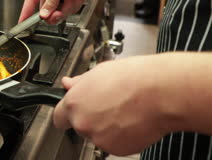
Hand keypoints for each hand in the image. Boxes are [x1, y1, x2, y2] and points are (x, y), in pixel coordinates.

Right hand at [19, 0, 102, 23]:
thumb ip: (50, 0)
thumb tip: (43, 14)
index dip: (26, 11)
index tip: (22, 22)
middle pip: (45, 9)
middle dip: (54, 12)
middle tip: (59, 11)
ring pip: (56, 12)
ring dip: (66, 8)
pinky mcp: (69, 0)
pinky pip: (66, 11)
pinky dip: (73, 6)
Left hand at [53, 56, 172, 155]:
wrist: (160, 92)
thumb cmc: (134, 79)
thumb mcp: (99, 71)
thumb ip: (80, 83)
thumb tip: (69, 83)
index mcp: (74, 102)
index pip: (58, 116)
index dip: (66, 114)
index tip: (71, 113)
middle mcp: (82, 122)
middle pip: (79, 125)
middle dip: (90, 118)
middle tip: (109, 105)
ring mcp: (98, 137)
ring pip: (97, 135)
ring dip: (106, 127)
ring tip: (124, 110)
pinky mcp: (115, 149)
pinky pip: (113, 143)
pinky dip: (120, 136)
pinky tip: (131, 121)